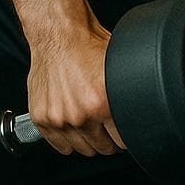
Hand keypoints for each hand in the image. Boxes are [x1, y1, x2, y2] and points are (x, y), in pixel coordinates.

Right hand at [26, 22, 126, 157]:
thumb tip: (142, 106)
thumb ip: (126, 91)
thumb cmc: (86, 45)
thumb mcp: (118, 67)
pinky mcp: (42, 118)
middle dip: (108, 140)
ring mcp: (58, 118)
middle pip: (102, 148)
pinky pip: (59, 146)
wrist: (58, 34)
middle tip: (108, 129)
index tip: (124, 134)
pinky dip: (67, 141)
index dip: (125, 138)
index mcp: (101, 103)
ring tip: (92, 127)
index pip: (121, 142)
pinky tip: (75, 129)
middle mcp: (79, 114)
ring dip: (88, 141)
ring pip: (82, 149)